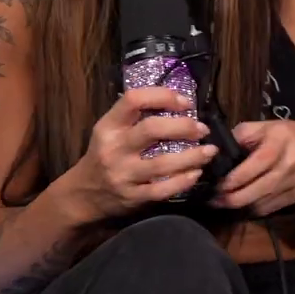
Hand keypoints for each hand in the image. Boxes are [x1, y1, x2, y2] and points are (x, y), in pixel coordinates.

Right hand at [71, 87, 217, 219]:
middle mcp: (115, 148)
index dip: (163, 96)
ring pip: (162, 163)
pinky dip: (183, 181)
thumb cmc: (105, 155)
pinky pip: (162, 190)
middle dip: (183, 127)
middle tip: (202, 129)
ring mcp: (123, 174)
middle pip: (152, 129)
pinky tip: (195, 173)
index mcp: (109, 126)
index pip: (134, 99)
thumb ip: (136, 117)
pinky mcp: (132, 197)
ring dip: (192, 156)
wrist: (84, 194)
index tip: (186, 103)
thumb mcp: (111, 130)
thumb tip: (179, 101)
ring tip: (210, 151)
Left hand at [213, 120, 294, 215]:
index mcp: (280, 141)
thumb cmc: (289, 135)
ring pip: (264, 201)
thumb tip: (218, 150)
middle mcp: (290, 162)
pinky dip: (254, 208)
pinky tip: (242, 205)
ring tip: (223, 203)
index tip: (217, 184)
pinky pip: (271, 207)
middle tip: (215, 200)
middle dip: (234, 197)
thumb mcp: (266, 126)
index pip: (256, 163)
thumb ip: (243, 135)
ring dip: (241, 205)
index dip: (234, 178)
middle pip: (260, 187)